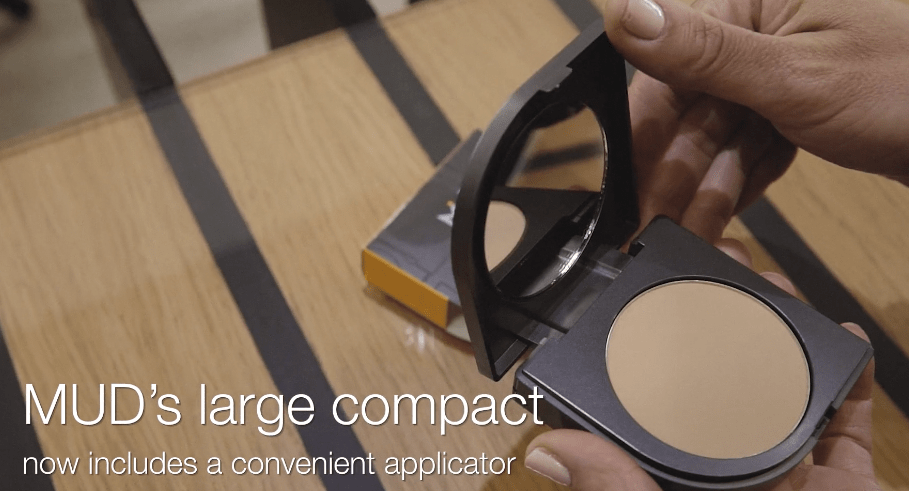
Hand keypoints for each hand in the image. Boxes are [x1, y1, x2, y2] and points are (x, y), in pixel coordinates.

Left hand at [523, 240, 878, 489]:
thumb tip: (546, 452)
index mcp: (676, 485)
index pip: (654, 416)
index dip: (648, 362)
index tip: (644, 308)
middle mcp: (729, 476)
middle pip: (723, 386)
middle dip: (723, 328)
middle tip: (720, 273)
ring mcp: (790, 478)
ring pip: (783, 391)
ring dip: (782, 337)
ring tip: (773, 288)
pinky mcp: (846, 485)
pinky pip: (849, 424)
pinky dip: (850, 380)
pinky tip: (842, 339)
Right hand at [602, 0, 908, 241]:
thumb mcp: (794, 75)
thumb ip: (703, 52)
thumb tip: (625, 14)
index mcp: (752, 0)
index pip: (668, 62)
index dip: (646, 126)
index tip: (631, 177)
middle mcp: (761, 24)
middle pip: (690, 101)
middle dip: (680, 165)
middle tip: (662, 217)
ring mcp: (781, 62)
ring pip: (718, 125)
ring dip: (709, 177)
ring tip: (699, 223)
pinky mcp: (798, 95)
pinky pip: (750, 135)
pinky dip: (743, 170)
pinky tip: (732, 200)